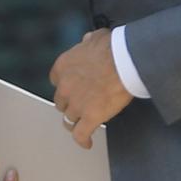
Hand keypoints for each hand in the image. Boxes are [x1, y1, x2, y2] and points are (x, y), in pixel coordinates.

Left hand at [49, 29, 132, 148]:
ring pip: (69, 119)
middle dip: (70, 104)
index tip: (72, 88)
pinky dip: (83, 140)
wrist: (124, 61)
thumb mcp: (95, 37)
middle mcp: (65, 87)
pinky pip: (80, 134)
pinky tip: (87, 143)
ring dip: (76, 121)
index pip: (56, 81)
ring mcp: (76, 104)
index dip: (65, 86)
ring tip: (82, 124)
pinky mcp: (90, 118)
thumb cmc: (113, 48)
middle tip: (80, 105)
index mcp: (63, 66)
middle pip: (61, 102)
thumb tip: (88, 40)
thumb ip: (87, 42)